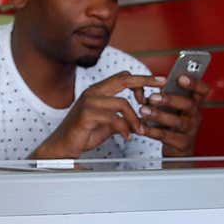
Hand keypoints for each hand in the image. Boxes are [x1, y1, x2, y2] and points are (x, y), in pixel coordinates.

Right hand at [29, 72, 160, 159]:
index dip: (142, 78)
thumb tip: (139, 120)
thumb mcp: (107, 124)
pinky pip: (114, 118)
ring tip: (139, 130)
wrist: (62, 146)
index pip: (123, 77)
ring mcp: (89, 102)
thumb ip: (122, 118)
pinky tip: (127, 136)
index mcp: (98, 91)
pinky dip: (124, 128)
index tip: (158, 81)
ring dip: (135, 118)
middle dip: (146, 81)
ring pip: (122, 103)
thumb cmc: (82, 133)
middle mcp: (94, 92)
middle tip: (161, 86)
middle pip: (124, 79)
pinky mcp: (87, 115)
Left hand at [143, 75, 210, 157]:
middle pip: (188, 105)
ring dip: (159, 115)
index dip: (194, 83)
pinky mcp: (182, 144)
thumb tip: (150, 85)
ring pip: (177, 121)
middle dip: (170, 99)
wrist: (178, 151)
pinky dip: (153, 131)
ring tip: (144, 111)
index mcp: (194, 104)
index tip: (181, 77)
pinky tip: (142, 127)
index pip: (202, 91)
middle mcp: (194, 116)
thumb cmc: (174, 125)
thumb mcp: (174, 109)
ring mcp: (190, 130)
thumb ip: (166, 96)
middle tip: (153, 97)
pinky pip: (167, 136)